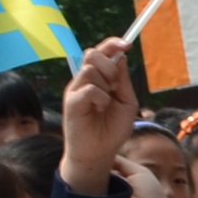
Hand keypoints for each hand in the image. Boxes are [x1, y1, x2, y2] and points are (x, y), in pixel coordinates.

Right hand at [57, 39, 140, 194]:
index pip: (101, 52)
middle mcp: (84, 81)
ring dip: (106, 84)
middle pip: (93, 54)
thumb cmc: (113, 128)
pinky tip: (100, 109)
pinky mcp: (70, 102)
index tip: (127, 43)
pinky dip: (101, 97)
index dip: (112, 44)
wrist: (100, 153)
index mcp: (98, 78)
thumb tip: (122, 56)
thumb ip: (124, 80)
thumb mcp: (126, 102)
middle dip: (110, 66)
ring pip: (90, 69)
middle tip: (116, 87)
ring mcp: (76, 90)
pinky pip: (89, 88)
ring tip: (106, 103)